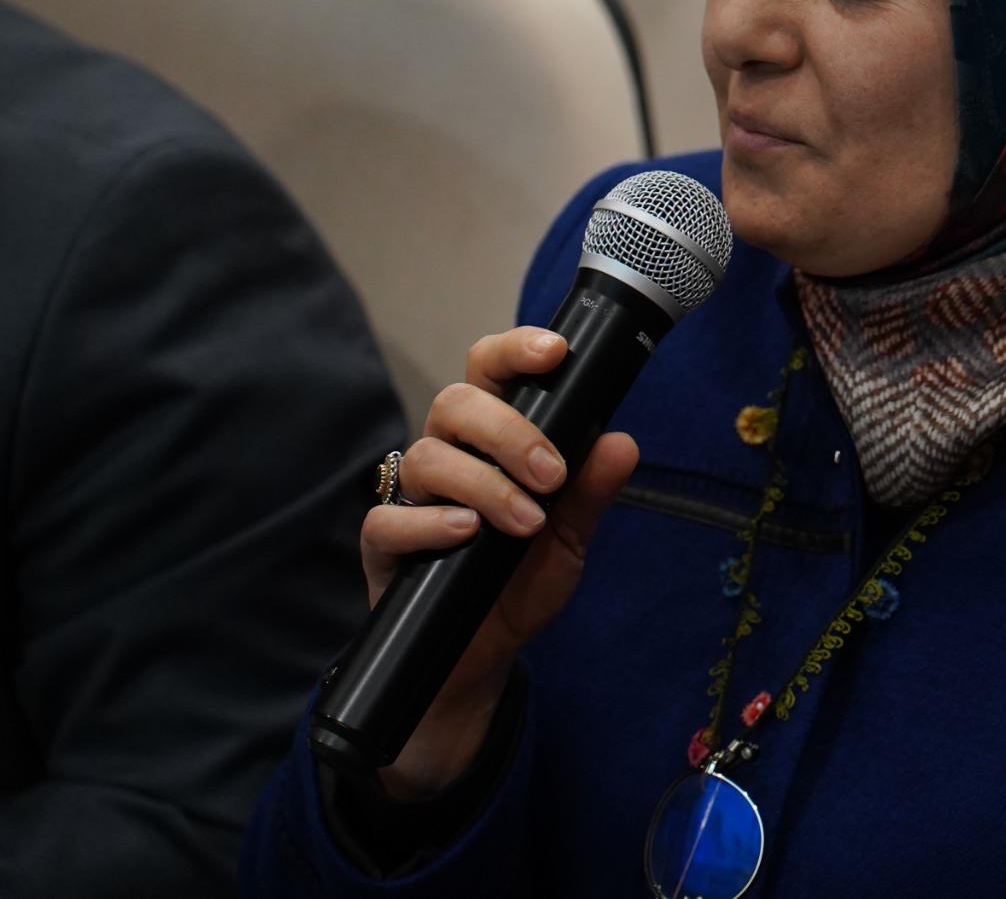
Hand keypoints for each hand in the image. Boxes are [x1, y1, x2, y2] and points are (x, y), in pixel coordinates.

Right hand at [358, 327, 640, 799]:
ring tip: (526, 522)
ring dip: (485, 485)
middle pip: (456, 402)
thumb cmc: (521, 581)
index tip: (555, 351)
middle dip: (509, 431)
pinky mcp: (384, 545)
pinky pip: (390, 519)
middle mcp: (447, 455)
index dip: (516, 349)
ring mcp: (411, 497)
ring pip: (428, 456)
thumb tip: (621, 443)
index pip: (491, 371)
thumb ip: (590, 491)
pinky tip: (467, 533)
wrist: (484, 656)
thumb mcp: (570, 538)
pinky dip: (432, 523)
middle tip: (552, 475)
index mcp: (490, 438)